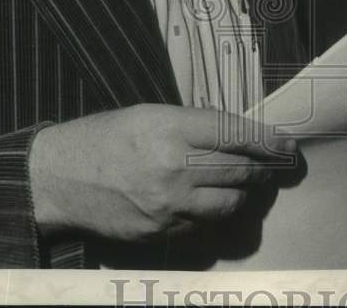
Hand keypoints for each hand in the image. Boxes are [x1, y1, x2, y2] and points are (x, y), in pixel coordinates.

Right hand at [28, 104, 296, 241]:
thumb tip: (238, 137)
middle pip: (240, 171)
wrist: (58, 178)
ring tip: (245, 185)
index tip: (288, 146)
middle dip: (262, 169)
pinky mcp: (160, 232)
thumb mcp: (150, 114)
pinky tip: (210, 203)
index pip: (236, 135)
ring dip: (244, 195)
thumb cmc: (106, 137)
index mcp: (172, 129)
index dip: (268, 141)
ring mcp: (168, 204)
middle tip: (272, 165)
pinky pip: (204, 226)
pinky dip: (215, 214)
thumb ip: (194, 125)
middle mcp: (174, 167)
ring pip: (230, 204)